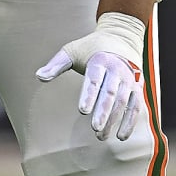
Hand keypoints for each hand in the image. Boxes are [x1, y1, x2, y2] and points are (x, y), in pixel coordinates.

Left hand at [36, 12, 146, 141]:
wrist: (121, 39)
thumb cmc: (90, 48)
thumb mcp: (72, 51)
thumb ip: (56, 65)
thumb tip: (38, 76)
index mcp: (100, 60)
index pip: (94, 79)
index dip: (89, 95)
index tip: (82, 110)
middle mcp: (117, 70)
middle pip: (110, 93)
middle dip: (103, 111)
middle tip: (95, 128)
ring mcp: (129, 80)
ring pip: (123, 102)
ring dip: (114, 120)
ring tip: (101, 136)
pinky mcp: (137, 88)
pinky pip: (135, 107)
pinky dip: (130, 122)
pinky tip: (121, 136)